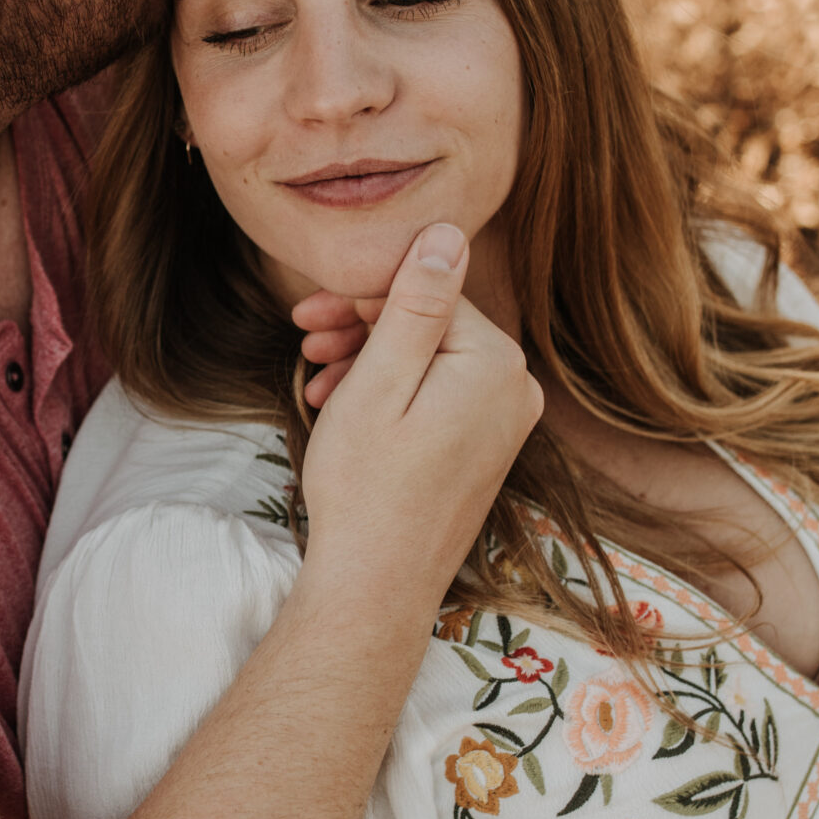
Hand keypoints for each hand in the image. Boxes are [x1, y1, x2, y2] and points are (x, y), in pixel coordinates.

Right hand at [297, 224, 540, 621]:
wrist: (377, 586)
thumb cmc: (366, 488)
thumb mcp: (379, 382)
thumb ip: (416, 304)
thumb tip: (448, 232)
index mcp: (495, 364)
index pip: (428, 292)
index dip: (361, 297)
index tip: (307, 312)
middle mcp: (516, 390)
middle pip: (431, 325)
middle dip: (362, 326)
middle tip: (302, 340)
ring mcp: (505, 424)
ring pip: (429, 361)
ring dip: (370, 360)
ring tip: (315, 380)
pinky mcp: (487, 449)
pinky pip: (438, 397)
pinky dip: (391, 394)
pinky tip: (345, 408)